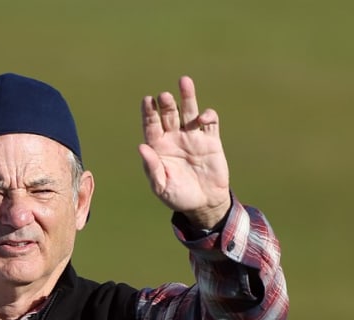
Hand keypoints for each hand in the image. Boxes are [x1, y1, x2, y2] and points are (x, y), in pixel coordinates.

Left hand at [138, 76, 230, 228]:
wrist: (204, 203)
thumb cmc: (178, 196)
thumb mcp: (161, 186)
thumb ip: (152, 168)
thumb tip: (142, 147)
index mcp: (158, 147)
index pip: (151, 125)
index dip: (149, 113)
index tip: (147, 100)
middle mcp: (174, 138)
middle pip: (169, 115)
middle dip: (167, 104)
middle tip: (164, 95)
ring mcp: (192, 137)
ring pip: (189, 112)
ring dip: (187, 97)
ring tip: (184, 81)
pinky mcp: (211, 141)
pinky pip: (209, 124)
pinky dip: (207, 116)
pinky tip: (203, 117)